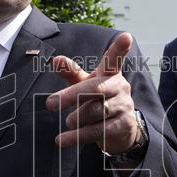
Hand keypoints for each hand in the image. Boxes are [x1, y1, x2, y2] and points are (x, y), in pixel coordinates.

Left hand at [46, 32, 141, 155]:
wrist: (119, 130)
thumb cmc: (98, 100)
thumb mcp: (84, 85)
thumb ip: (71, 73)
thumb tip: (56, 60)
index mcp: (110, 74)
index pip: (114, 59)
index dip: (120, 48)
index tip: (126, 36)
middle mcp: (120, 87)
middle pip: (95, 88)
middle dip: (72, 96)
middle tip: (50, 104)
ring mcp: (124, 106)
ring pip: (96, 111)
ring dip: (77, 118)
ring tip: (68, 122)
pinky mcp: (124, 125)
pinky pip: (98, 130)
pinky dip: (78, 136)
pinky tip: (63, 140)